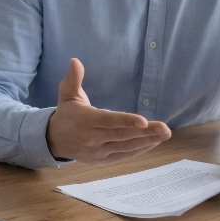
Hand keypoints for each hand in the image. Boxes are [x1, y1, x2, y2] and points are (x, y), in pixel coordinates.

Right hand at [45, 58, 170, 162]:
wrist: (54, 140)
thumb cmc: (67, 114)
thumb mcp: (66, 94)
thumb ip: (73, 78)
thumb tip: (75, 61)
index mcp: (85, 120)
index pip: (108, 121)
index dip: (126, 121)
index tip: (144, 121)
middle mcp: (91, 137)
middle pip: (122, 135)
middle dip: (146, 132)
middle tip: (165, 129)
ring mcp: (98, 151)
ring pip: (126, 146)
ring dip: (147, 141)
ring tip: (164, 134)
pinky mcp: (103, 159)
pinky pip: (124, 155)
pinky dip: (139, 149)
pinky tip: (153, 142)